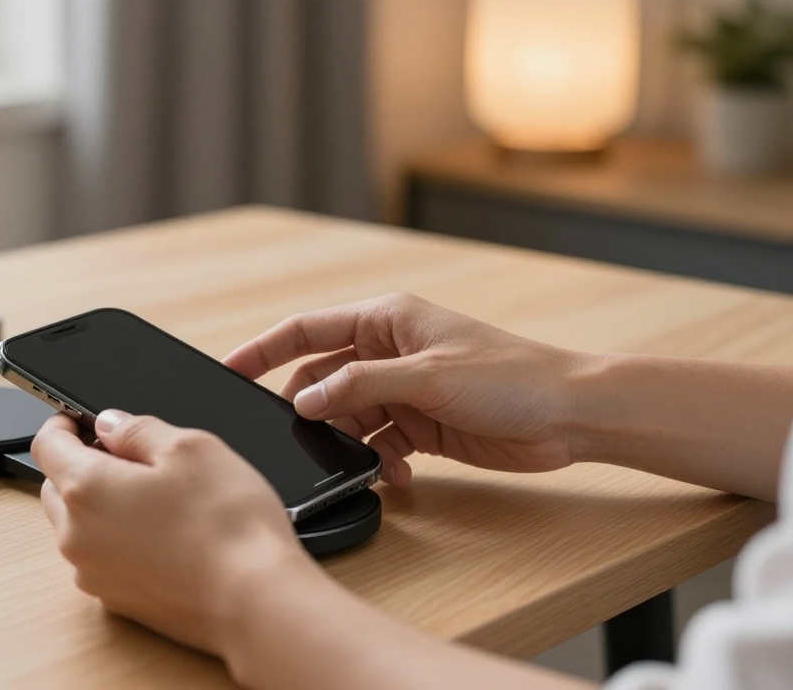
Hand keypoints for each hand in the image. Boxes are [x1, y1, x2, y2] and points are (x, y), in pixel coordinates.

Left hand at [30, 411, 315, 655]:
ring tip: (155, 498)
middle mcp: (77, 537)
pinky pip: (101, 559)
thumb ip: (138, 430)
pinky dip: (117, 541)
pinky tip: (164, 536)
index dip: (62, 423)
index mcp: (85, 489)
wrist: (256, 604)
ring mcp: (94, 574)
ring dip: (99, 506)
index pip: (46, 445)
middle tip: (129, 456)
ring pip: (77, 526)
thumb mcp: (191, 447)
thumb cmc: (228, 526)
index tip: (79, 419)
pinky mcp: (117, 602)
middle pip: (56, 487)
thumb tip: (110, 424)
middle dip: (81, 464)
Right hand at [224, 293, 590, 485]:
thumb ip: (359, 385)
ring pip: (349, 419)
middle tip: (305, 441)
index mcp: (386, 320)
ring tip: (371, 464)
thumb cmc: (511, 377)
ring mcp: (403, 390)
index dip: (263, 349)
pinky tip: (398, 477)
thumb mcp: (427, 377)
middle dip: (314, 414)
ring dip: (351, 445)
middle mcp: (389, 352)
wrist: (570, 415)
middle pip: (322, 381)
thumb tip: (304, 400)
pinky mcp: (420, 426)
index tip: (228, 370)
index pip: (306, 330)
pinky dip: (379, 463)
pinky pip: (377, 445)